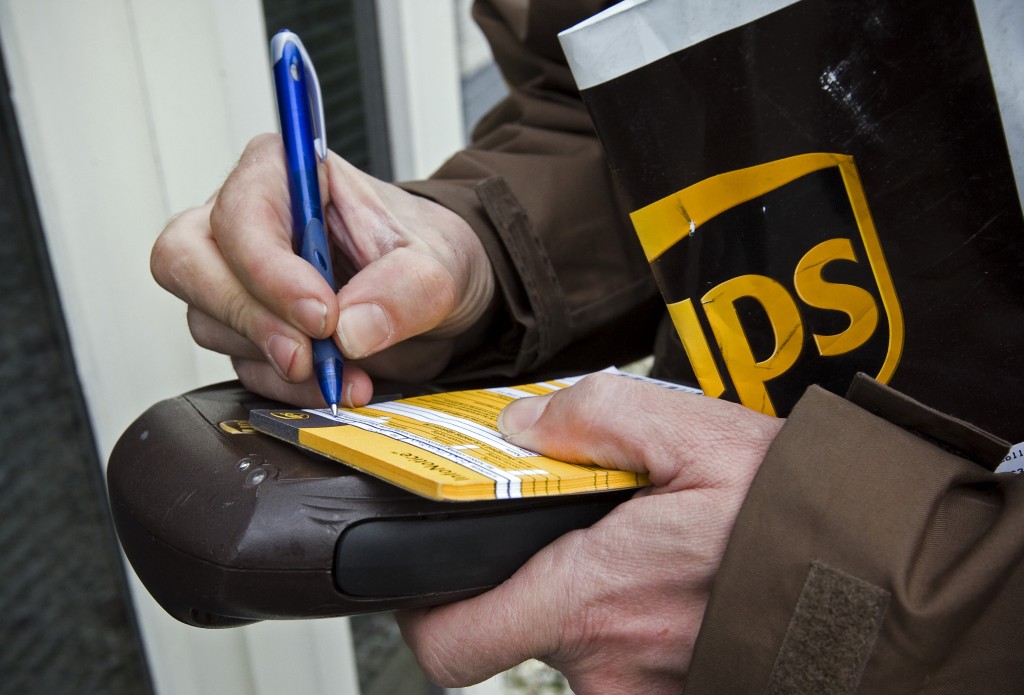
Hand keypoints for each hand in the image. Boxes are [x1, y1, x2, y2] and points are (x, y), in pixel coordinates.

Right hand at [151, 134, 494, 405]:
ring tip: (343, 374)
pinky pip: (240, 364)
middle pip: (186, 262)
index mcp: (284, 174)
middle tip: (308, 357)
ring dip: (275, 361)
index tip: (321, 315)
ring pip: (208, 320)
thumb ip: (402, 291)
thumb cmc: (428, 254)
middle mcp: (245, 220)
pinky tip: (333, 384)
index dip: (268, 270)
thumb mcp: (439, 266)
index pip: (239, 214)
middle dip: (248, 319)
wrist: (437, 295)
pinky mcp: (246, 328)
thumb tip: (349, 331)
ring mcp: (237, 276)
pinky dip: (286, 387)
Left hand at [397, 372, 783, 693]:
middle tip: (561, 538)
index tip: (433, 573)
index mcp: (590, 601)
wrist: (883, 580)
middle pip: (515, 640)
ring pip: (579, 651)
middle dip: (526, 588)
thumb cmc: (792, 511)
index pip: (450, 645)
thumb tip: (522, 429)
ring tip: (636, 552)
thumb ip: (592, 417)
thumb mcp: (690, 431)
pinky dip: (634, 627)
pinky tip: (671, 586)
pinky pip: (629, 665)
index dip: (422, 613)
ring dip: (590, 605)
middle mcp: (610, 668)